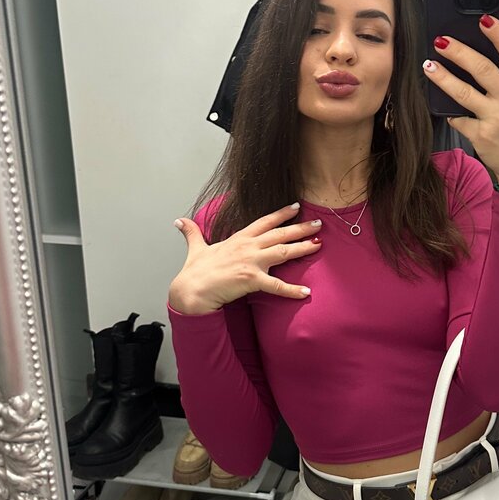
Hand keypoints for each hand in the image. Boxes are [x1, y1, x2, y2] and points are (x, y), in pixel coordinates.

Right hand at [169, 203, 322, 313]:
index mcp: (238, 238)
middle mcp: (247, 246)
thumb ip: (192, 233)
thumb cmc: (194, 272)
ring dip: (302, 248)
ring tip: (319, 244)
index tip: (296, 207)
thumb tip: (179, 221)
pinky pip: (277, 285)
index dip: (281, 214)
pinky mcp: (251, 279)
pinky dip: (292, 290)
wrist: (191, 290)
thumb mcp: (195, 248)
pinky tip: (306, 292)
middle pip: (280, 233)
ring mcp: (251, 262)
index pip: (264, 221)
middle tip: (319, 223)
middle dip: (301, 227)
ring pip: (283, 252)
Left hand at [423, 16, 498, 187]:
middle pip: (482, 69)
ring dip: (442, 77)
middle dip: (458, 52)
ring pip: (463, 93)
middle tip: (441, 41)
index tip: (484, 20)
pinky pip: (458, 117)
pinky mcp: (481, 135)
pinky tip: (444, 105)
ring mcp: (496, 119)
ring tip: (428, 65)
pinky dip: (449, 111)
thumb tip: (483, 52)